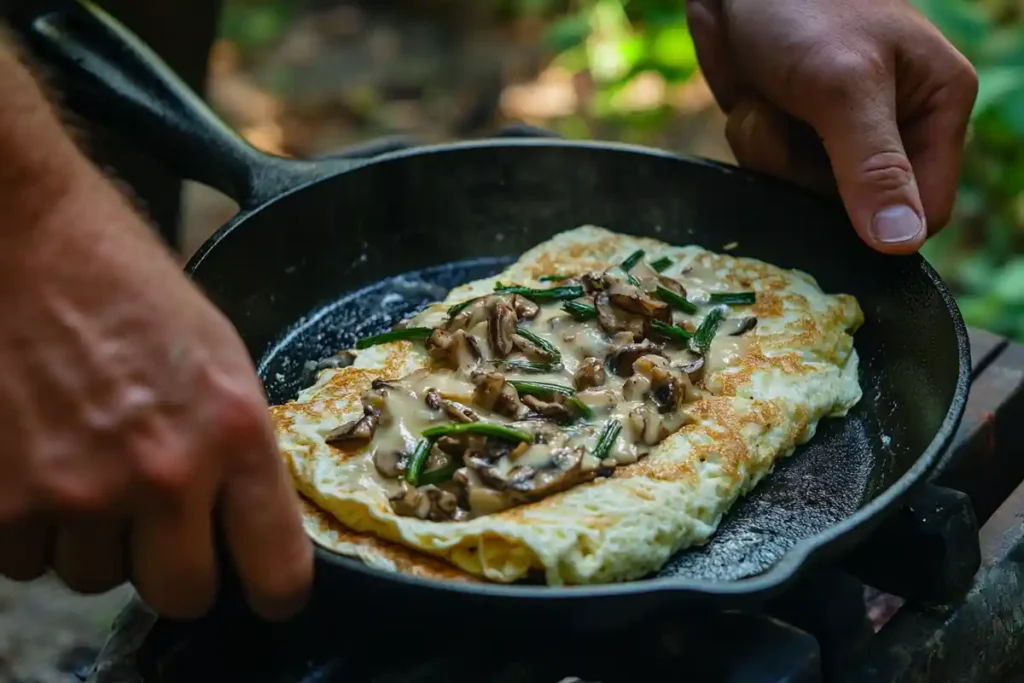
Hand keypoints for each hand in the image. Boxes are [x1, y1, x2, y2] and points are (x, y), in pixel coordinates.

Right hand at [0, 167, 312, 619]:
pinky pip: (22, 559)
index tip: (266, 590)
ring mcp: (75, 492)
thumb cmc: (127, 287)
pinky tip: (33, 461)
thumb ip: (237, 446)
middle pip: (182, 595)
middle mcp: (163, 473)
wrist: (25, 237)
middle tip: (156, 523)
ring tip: (82, 462)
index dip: (274, 591)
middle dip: (172, 568)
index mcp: (235, 433)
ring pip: (91, 577)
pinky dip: (27, 525)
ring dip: (90, 538)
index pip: (278, 570)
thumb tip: (245, 520)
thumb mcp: (218, 357)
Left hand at [686, 0, 977, 253]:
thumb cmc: (804, 8)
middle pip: (856, 209)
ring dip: (773, 155)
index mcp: (937, 105)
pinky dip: (754, 142)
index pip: (927, 209)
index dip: (879, 224)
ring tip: (769, 102)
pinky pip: (772, 172)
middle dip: (810, 177)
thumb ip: (873, 167)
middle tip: (792, 126)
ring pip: (806, 193)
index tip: (831, 208)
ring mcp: (838, 132)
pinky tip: (753, 102)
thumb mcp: (845, 87)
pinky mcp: (792, 131)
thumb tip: (902, 244)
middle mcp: (895, 125)